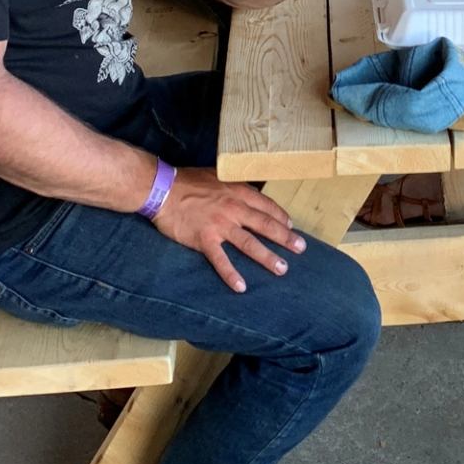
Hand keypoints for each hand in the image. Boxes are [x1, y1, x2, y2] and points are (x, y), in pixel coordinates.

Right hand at [150, 168, 305, 291]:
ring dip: (267, 257)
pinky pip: (221, 260)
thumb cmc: (188, 181)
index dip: (281, 217)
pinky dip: (231, 274)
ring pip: (249, 244)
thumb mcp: (217, 176)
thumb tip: (248, 194)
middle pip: (265, 225)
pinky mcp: (204, 239)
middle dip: (285, 238)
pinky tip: (241, 287)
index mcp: (237, 191)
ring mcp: (220, 225)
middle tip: (301, 248)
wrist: (162, 188)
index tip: (291, 226)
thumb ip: (234, 187)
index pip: (266, 206)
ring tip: (282, 268)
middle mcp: (233, 208)